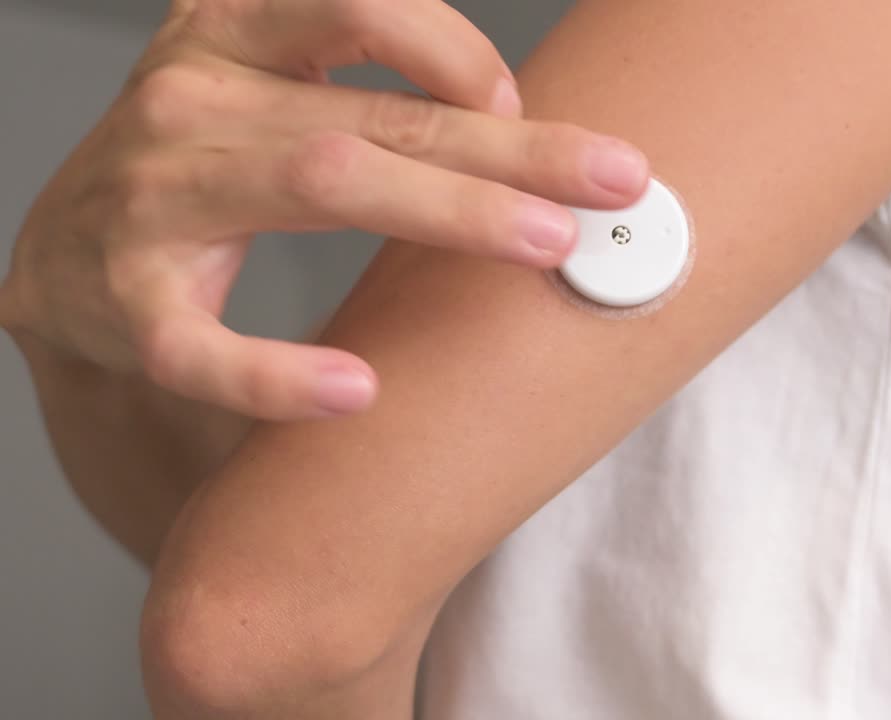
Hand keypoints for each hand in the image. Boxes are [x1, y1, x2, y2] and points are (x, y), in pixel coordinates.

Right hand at [0, 0, 648, 420]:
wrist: (68, 269)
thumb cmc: (209, 173)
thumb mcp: (271, 97)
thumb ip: (376, 95)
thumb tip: (528, 122)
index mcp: (228, 34)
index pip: (356, 6)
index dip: (453, 49)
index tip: (522, 105)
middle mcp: (188, 99)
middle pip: (373, 116)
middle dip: (507, 149)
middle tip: (612, 178)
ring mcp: (148, 199)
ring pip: (316, 186)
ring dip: (447, 212)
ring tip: (544, 246)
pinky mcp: (121, 305)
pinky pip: (201, 346)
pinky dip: (278, 374)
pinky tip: (357, 390)